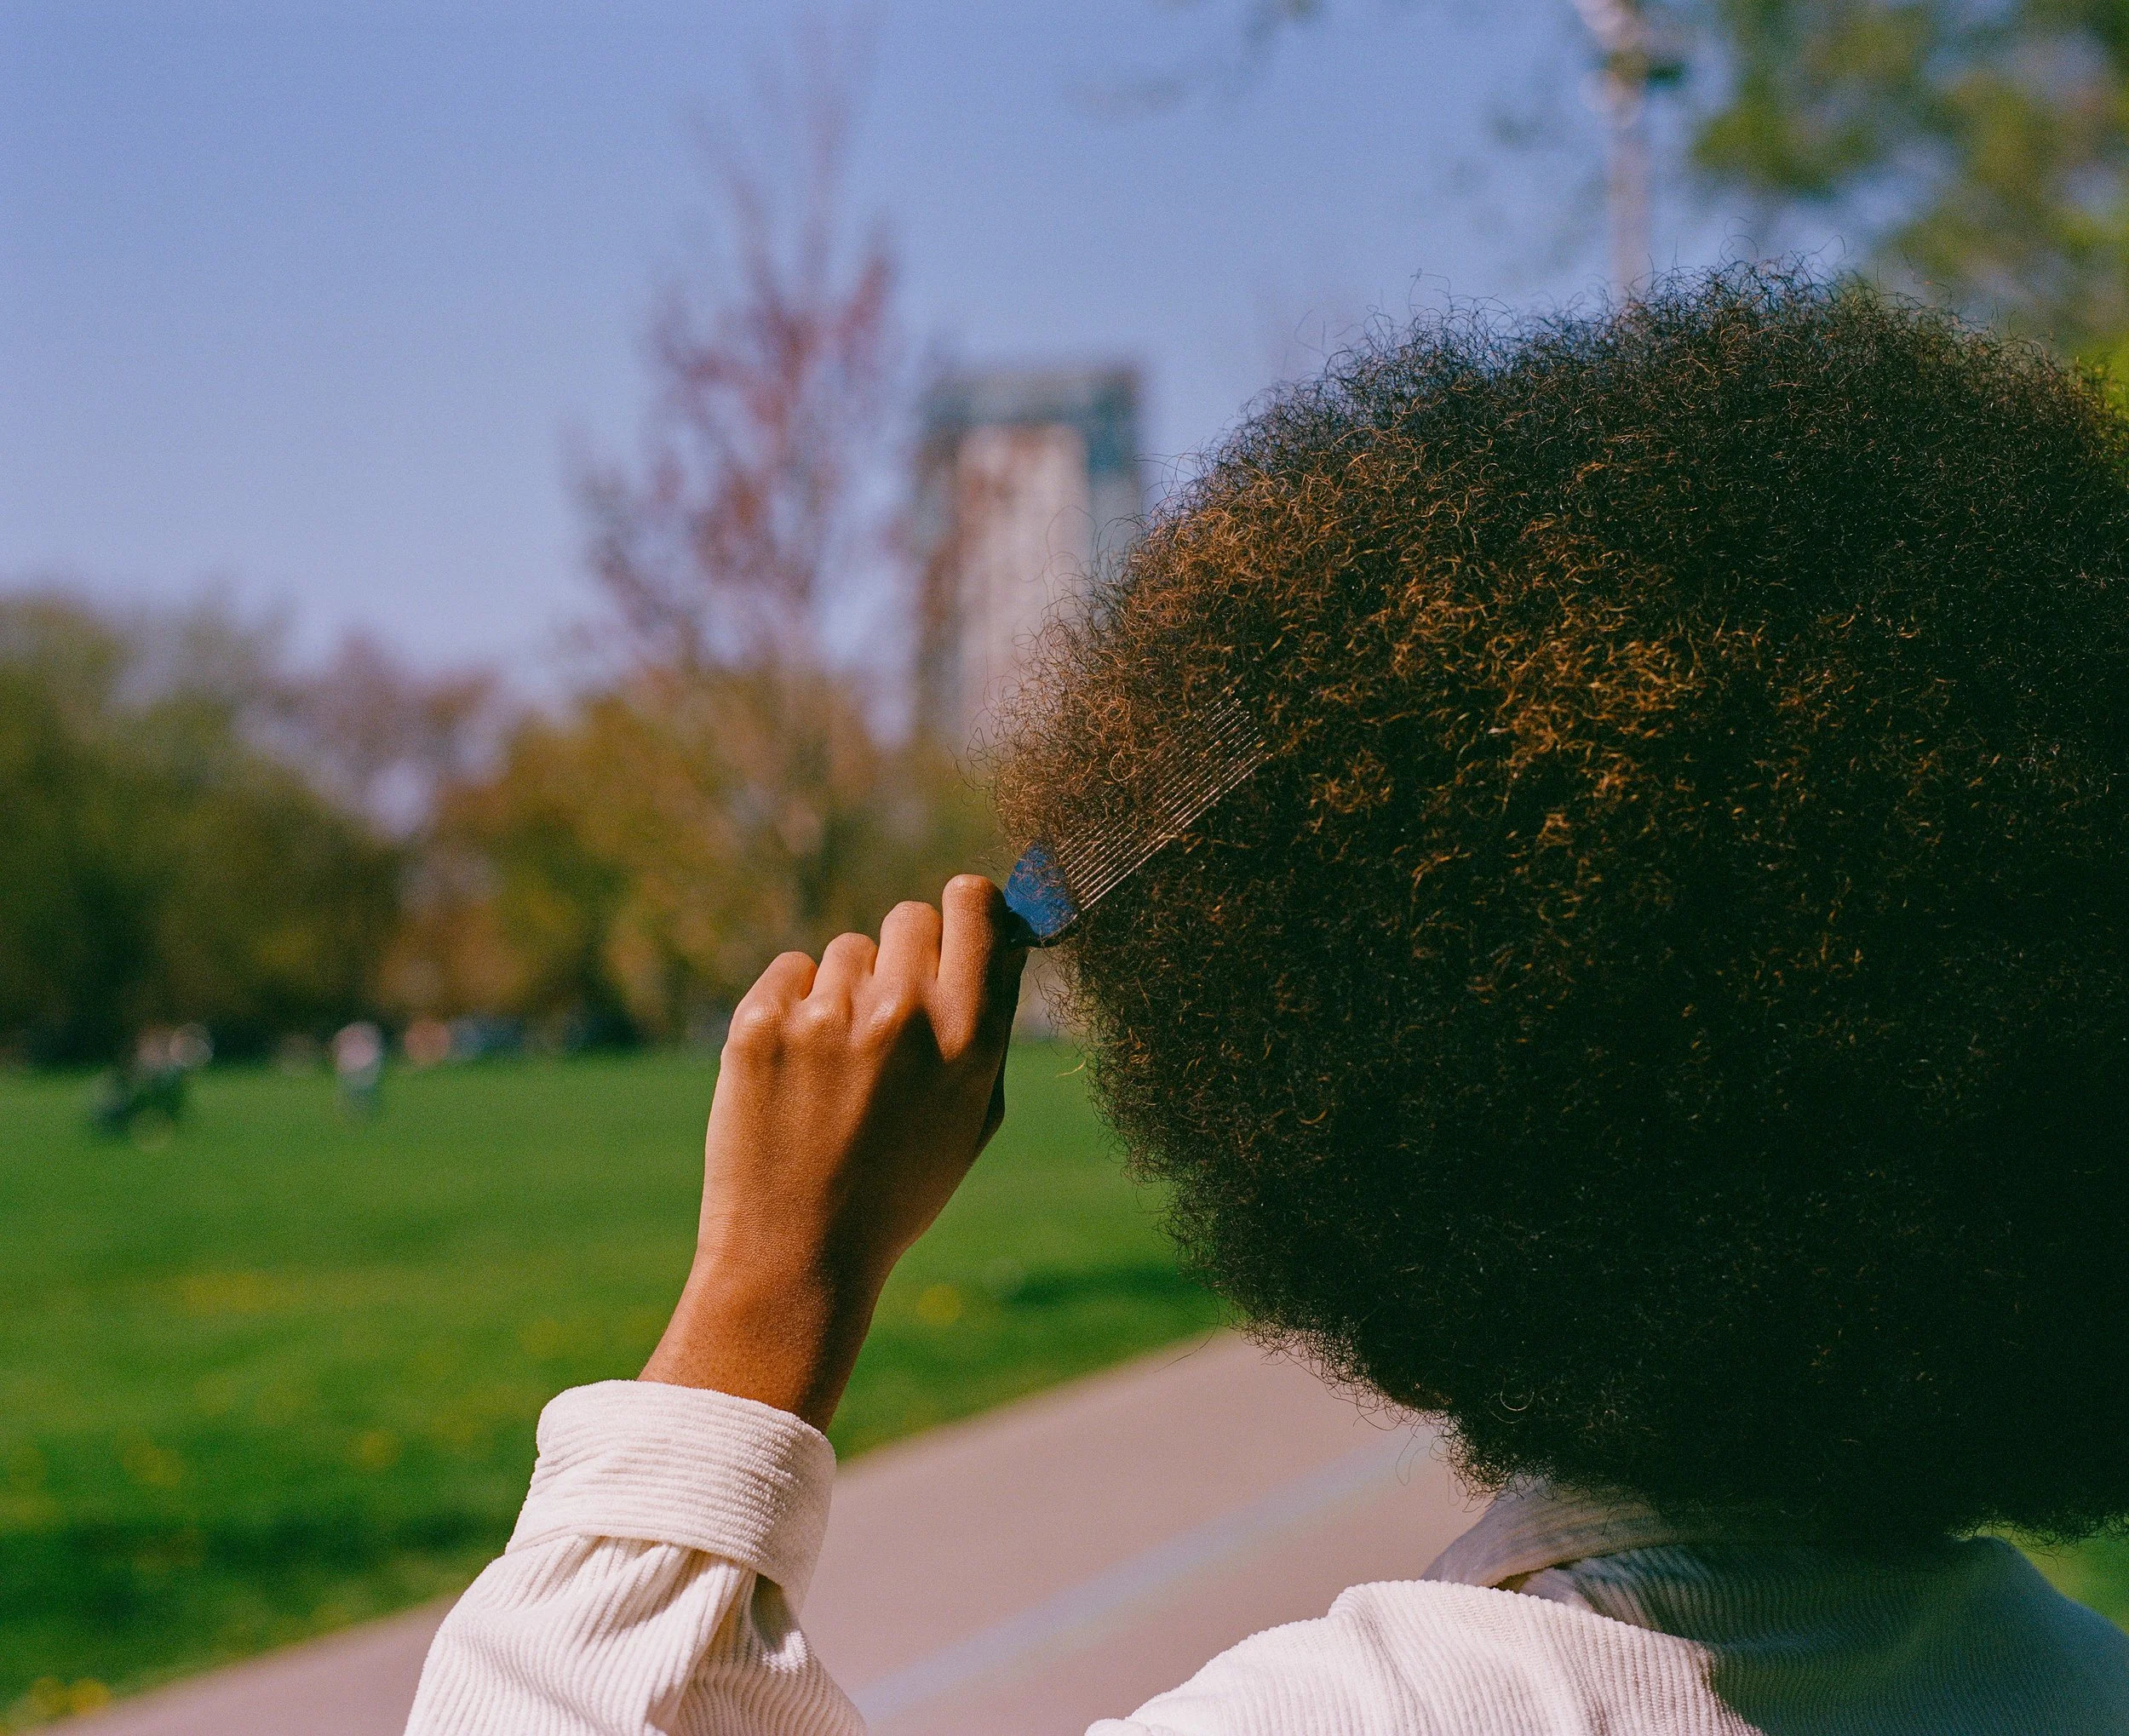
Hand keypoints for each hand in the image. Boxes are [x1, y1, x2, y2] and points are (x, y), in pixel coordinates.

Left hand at [641, 875, 1024, 1427]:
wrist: (797, 1257)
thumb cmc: (896, 1189)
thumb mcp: (974, 1118)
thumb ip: (992, 1023)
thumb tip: (1006, 935)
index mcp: (968, 1037)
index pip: (978, 904)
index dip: (968, 908)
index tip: (957, 925)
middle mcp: (902, 1015)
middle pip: (910, 918)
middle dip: (903, 956)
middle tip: (887, 1022)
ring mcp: (826, 1017)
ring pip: (846, 951)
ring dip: (845, 993)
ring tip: (836, 1074)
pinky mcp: (760, 1025)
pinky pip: (790, 972)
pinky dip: (792, 1008)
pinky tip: (794, 1073)